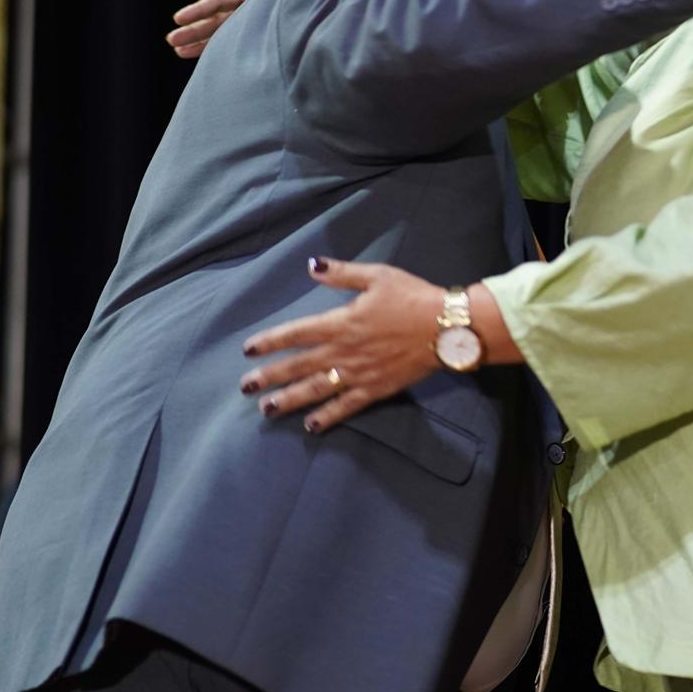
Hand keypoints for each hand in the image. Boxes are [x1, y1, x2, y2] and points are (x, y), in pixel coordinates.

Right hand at [165, 0, 269, 57]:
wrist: (335, 4)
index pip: (219, 1)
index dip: (198, 10)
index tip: (178, 19)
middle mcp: (250, 6)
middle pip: (216, 18)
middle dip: (194, 30)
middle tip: (171, 40)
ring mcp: (255, 22)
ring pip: (222, 32)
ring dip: (201, 42)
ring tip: (178, 51)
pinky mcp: (262, 38)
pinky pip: (236, 43)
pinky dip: (220, 49)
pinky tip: (203, 57)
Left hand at [238, 258, 443, 432]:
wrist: (446, 327)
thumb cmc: (412, 296)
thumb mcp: (377, 276)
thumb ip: (341, 273)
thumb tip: (311, 265)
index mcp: (341, 322)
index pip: (296, 333)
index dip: (269, 342)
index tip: (248, 350)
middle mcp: (344, 351)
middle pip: (298, 365)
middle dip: (270, 376)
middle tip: (245, 387)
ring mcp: (359, 373)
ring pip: (316, 389)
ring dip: (289, 400)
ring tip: (267, 409)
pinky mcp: (376, 389)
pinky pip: (347, 406)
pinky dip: (328, 417)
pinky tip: (311, 426)